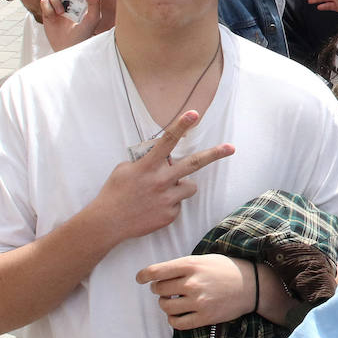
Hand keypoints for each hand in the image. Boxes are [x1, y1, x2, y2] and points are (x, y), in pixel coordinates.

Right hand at [40, 0, 102, 51]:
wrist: (68, 46)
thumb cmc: (84, 33)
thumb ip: (94, 2)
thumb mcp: (93, 18)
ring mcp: (57, 3)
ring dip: (55, 0)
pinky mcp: (47, 10)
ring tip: (61, 13)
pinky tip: (54, 17)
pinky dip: (48, 8)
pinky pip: (43, 1)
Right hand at [87, 111, 233, 243]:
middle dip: (215, 154)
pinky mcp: (170, 214)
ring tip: (162, 192)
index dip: (181, 126)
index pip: (167, 141)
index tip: (194, 114)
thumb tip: (163, 159)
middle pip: (194, 163)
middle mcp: (160, 180)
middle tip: (231, 148)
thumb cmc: (114, 193)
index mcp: (147, 166)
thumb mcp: (125, 169)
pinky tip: (153, 207)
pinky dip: (170, 204)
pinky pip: (179, 203)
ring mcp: (167, 198)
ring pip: (190, 186)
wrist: (107, 223)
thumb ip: (146, 162)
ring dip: (182, 186)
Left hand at [136, 254, 254, 329]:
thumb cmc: (227, 269)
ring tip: (173, 301)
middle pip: (159, 289)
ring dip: (165, 304)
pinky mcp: (204, 317)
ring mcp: (198, 301)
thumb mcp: (205, 259)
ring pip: (165, 306)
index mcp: (192, 265)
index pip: (157, 271)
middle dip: (159, 289)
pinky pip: (176, 323)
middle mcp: (193, 283)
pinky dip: (172, 319)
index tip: (140, 278)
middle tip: (166, 288)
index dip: (144, 275)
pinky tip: (177, 314)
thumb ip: (183, 265)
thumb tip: (157, 275)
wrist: (253, 286)